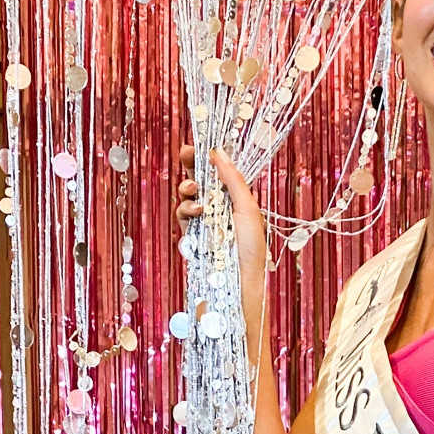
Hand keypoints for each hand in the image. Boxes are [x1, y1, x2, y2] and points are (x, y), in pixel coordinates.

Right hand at [175, 144, 266, 347]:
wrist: (238, 288)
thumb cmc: (251, 252)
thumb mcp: (248, 209)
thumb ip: (233, 180)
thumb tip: (219, 152)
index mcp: (237, 201)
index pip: (218, 173)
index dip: (206, 158)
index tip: (195, 146)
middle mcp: (220, 211)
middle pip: (199, 180)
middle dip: (190, 167)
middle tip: (185, 155)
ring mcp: (204, 225)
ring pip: (187, 198)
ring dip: (187, 190)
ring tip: (194, 193)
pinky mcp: (191, 239)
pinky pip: (182, 218)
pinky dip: (185, 211)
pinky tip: (194, 213)